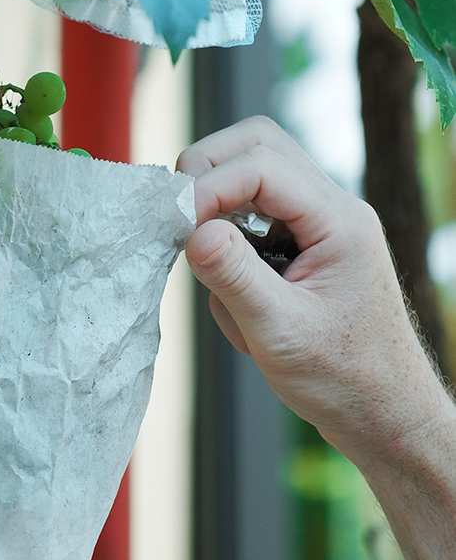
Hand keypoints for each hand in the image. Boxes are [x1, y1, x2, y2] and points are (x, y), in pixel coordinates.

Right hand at [176, 116, 445, 466]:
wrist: (383, 416)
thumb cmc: (343, 382)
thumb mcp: (280, 334)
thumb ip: (235, 277)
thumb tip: (193, 230)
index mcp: (338, 221)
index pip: (262, 165)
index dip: (209, 185)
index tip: (175, 224)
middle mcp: (331, 208)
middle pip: (258, 143)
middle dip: (208, 171)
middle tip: (180, 219)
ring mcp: (318, 221)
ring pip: (253, 168)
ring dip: (217, 203)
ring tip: (210, 262)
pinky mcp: (302, 239)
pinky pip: (252, 208)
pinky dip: (227, 237)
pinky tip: (238, 296)